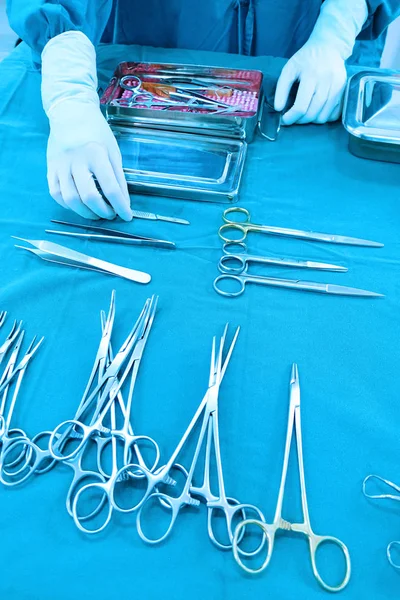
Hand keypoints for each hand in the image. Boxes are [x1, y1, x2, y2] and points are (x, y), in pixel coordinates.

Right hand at [46, 102, 131, 220]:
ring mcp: (60, 165)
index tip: (127, 216)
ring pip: (70, 199)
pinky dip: (69, 205)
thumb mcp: (114, 151)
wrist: (70, 112)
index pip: (110, 188)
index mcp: (96, 154)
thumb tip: (123, 202)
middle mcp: (76, 160)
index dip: (121, 206)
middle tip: (111, 214)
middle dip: (103, 212)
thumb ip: (118, 177)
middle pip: (89, 196)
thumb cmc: (96, 132)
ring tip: (96, 214)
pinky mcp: (50, 168)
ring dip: (85, 213)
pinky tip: (79, 206)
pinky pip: (56, 194)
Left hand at [274, 42, 346, 125]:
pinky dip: (324, 116)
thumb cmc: (306, 58)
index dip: (291, 117)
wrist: (329, 46)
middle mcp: (326, 81)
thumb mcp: (289, 68)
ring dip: (312, 120)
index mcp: (311, 75)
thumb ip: (282, 88)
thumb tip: (278, 108)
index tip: (284, 120)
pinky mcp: (344, 90)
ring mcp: (337, 86)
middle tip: (293, 117)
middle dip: (300, 120)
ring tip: (305, 114)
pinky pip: (334, 113)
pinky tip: (317, 111)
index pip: (301, 106)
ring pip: (323, 116)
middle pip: (312, 114)